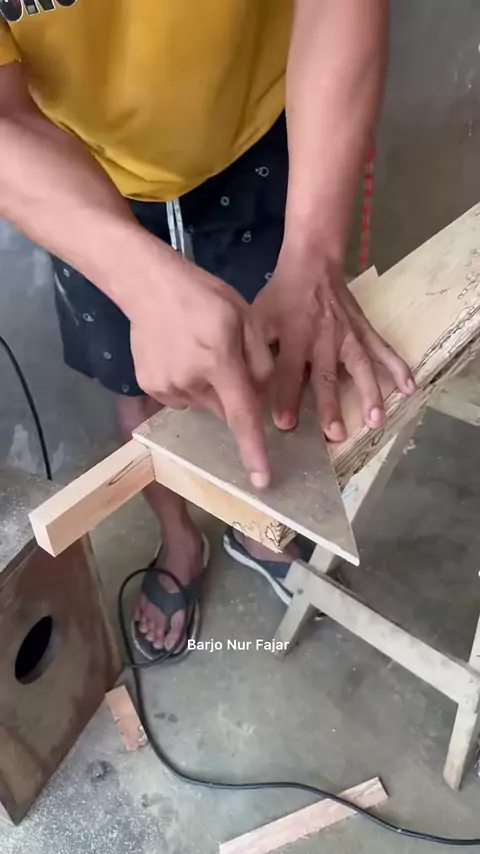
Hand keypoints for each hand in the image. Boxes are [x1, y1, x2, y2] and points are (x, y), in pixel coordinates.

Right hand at [128, 251, 272, 486]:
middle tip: (225, 358)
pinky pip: (181, 399)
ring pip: (203, 405)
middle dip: (232, 394)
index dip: (253, 449)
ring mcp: (166, 387)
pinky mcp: (150, 387)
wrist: (149, 284)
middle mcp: (190, 381)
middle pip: (224, 409)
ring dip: (209, 389)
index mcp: (218, 361)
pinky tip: (181, 356)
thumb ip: (260, 363)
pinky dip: (188, 385)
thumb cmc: (205, 296)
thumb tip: (261, 400)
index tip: (261, 481)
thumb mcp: (245, 317)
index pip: (241, 415)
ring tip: (198, 352)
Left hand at [252, 254, 414, 440]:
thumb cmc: (280, 295)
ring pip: (360, 367)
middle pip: (326, 375)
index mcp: (293, 335)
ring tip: (375, 422)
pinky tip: (410, 387)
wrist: (312, 262)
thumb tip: (248, 386)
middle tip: (335, 434)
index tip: (284, 424)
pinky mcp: (364, 330)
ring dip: (370, 394)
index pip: (288, 370)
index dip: (285, 396)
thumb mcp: (257, 318)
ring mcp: (348, 334)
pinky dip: (398, 367)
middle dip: (331, 405)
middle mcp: (323, 338)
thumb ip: (254, 350)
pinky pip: (383, 349)